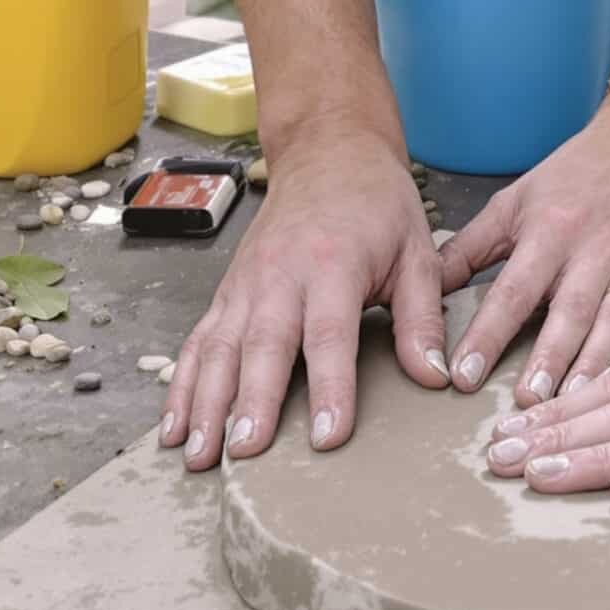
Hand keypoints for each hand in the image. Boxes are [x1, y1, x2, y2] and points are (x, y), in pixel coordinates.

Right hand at [163, 128, 448, 469]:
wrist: (328, 152)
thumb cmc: (376, 205)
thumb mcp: (417, 252)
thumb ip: (421, 318)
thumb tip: (434, 376)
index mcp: (333, 264)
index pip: (329, 335)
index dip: (328, 387)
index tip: (326, 436)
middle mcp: (279, 275)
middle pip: (262, 346)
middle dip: (250, 403)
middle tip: (245, 454)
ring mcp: (244, 285)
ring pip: (217, 350)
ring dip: (204, 405)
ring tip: (199, 457)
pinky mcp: (226, 294)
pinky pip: (197, 344)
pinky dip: (181, 387)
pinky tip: (175, 428)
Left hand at [437, 73, 609, 407]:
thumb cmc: (581, 174)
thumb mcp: (517, 199)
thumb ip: (471, 248)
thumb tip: (424, 287)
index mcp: (554, 231)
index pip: (514, 291)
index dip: (488, 334)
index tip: (464, 376)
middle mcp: (601, 250)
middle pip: (573, 312)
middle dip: (550, 359)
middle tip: (529, 403)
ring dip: (602, 363)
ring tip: (581, 402)